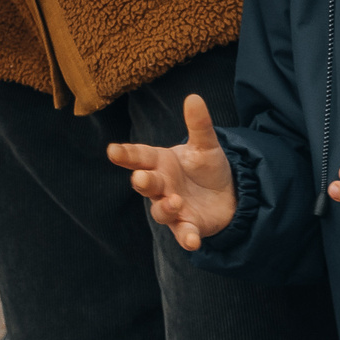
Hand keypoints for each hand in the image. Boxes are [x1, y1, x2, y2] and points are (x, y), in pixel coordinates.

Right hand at [105, 94, 235, 250]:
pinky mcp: (188, 227)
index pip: (139, 156)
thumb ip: (199, 125)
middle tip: (140, 178)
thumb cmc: (206, 168)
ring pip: (160, 211)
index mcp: (161, 163)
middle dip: (142, 181)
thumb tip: (194, 98)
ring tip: (175, 201)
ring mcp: (173, 208)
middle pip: (146, 184)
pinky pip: (183, 234)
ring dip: (165, 208)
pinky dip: (187, 238)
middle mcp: (162, 186)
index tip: (112, 150)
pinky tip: (192, 242)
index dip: (126, 154)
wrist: (227, 194)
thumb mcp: (206, 145)